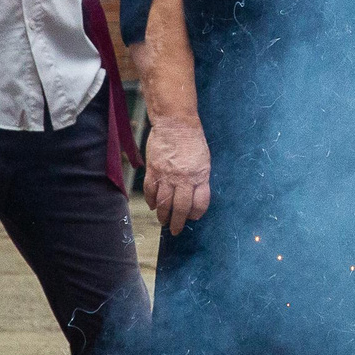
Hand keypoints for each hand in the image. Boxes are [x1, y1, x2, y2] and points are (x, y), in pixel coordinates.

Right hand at [144, 114, 211, 234]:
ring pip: (163, 203)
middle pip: (180, 208)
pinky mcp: (153, 170)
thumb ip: (200, 179)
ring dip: (162, 215)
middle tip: (175, 230)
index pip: (200, 204)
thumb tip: (194, 196)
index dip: (196, 213)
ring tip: (163, 221)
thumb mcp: (204, 161)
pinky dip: (151, 201)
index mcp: (200, 176)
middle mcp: (184, 179)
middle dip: (178, 222)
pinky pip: (150, 190)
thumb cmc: (193, 141)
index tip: (193, 217)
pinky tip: (152, 206)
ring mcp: (167, 175)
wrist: (176, 123)